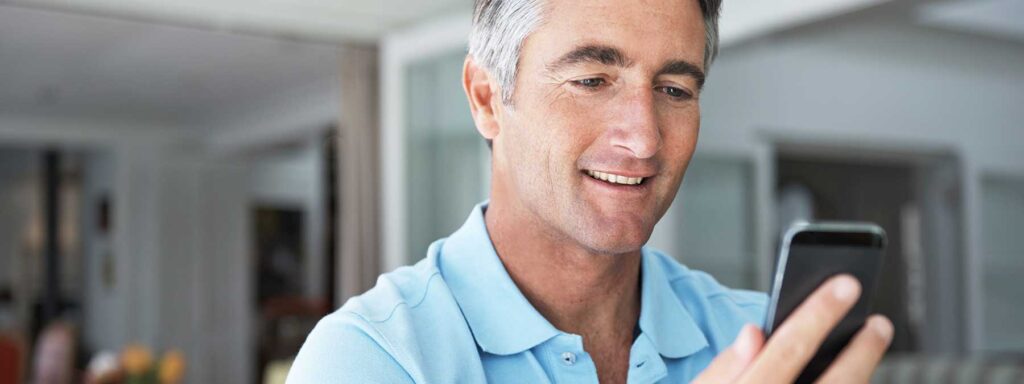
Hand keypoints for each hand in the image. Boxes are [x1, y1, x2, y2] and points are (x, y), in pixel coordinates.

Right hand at [693, 275, 893, 382]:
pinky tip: (851, 381)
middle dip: (863, 350)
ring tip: (868, 353)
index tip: (845, 285)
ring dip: (862, 378)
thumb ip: (722, 369)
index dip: (819, 313)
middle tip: (878, 323)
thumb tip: (754, 333)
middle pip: (835, 383)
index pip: (788, 349)